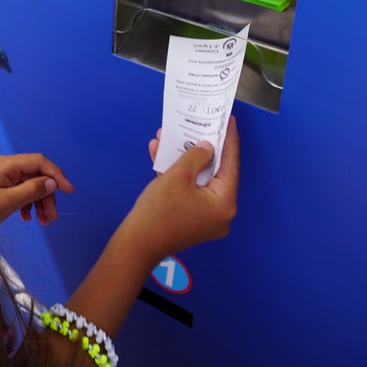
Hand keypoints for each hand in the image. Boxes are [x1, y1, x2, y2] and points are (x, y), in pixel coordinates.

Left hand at [0, 153, 74, 225]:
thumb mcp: (9, 201)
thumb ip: (32, 190)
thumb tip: (52, 183)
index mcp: (6, 164)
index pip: (39, 162)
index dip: (56, 175)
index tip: (68, 190)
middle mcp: (6, 165)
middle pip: (36, 175)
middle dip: (47, 195)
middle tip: (52, 216)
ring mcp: (3, 175)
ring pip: (30, 184)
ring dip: (39, 202)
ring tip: (44, 221)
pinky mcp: (1, 184)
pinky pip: (20, 189)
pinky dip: (27, 203)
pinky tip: (27, 217)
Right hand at [121, 116, 239, 267]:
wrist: (136, 244)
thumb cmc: (158, 214)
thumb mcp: (178, 176)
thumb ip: (196, 156)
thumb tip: (207, 148)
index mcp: (224, 203)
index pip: (231, 165)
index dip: (229, 140)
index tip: (229, 122)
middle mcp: (220, 212)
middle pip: (214, 171)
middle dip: (200, 148)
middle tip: (200, 126)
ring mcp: (206, 217)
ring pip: (198, 179)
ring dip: (184, 159)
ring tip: (171, 138)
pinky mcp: (191, 218)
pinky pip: (189, 190)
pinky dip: (178, 175)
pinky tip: (162, 156)